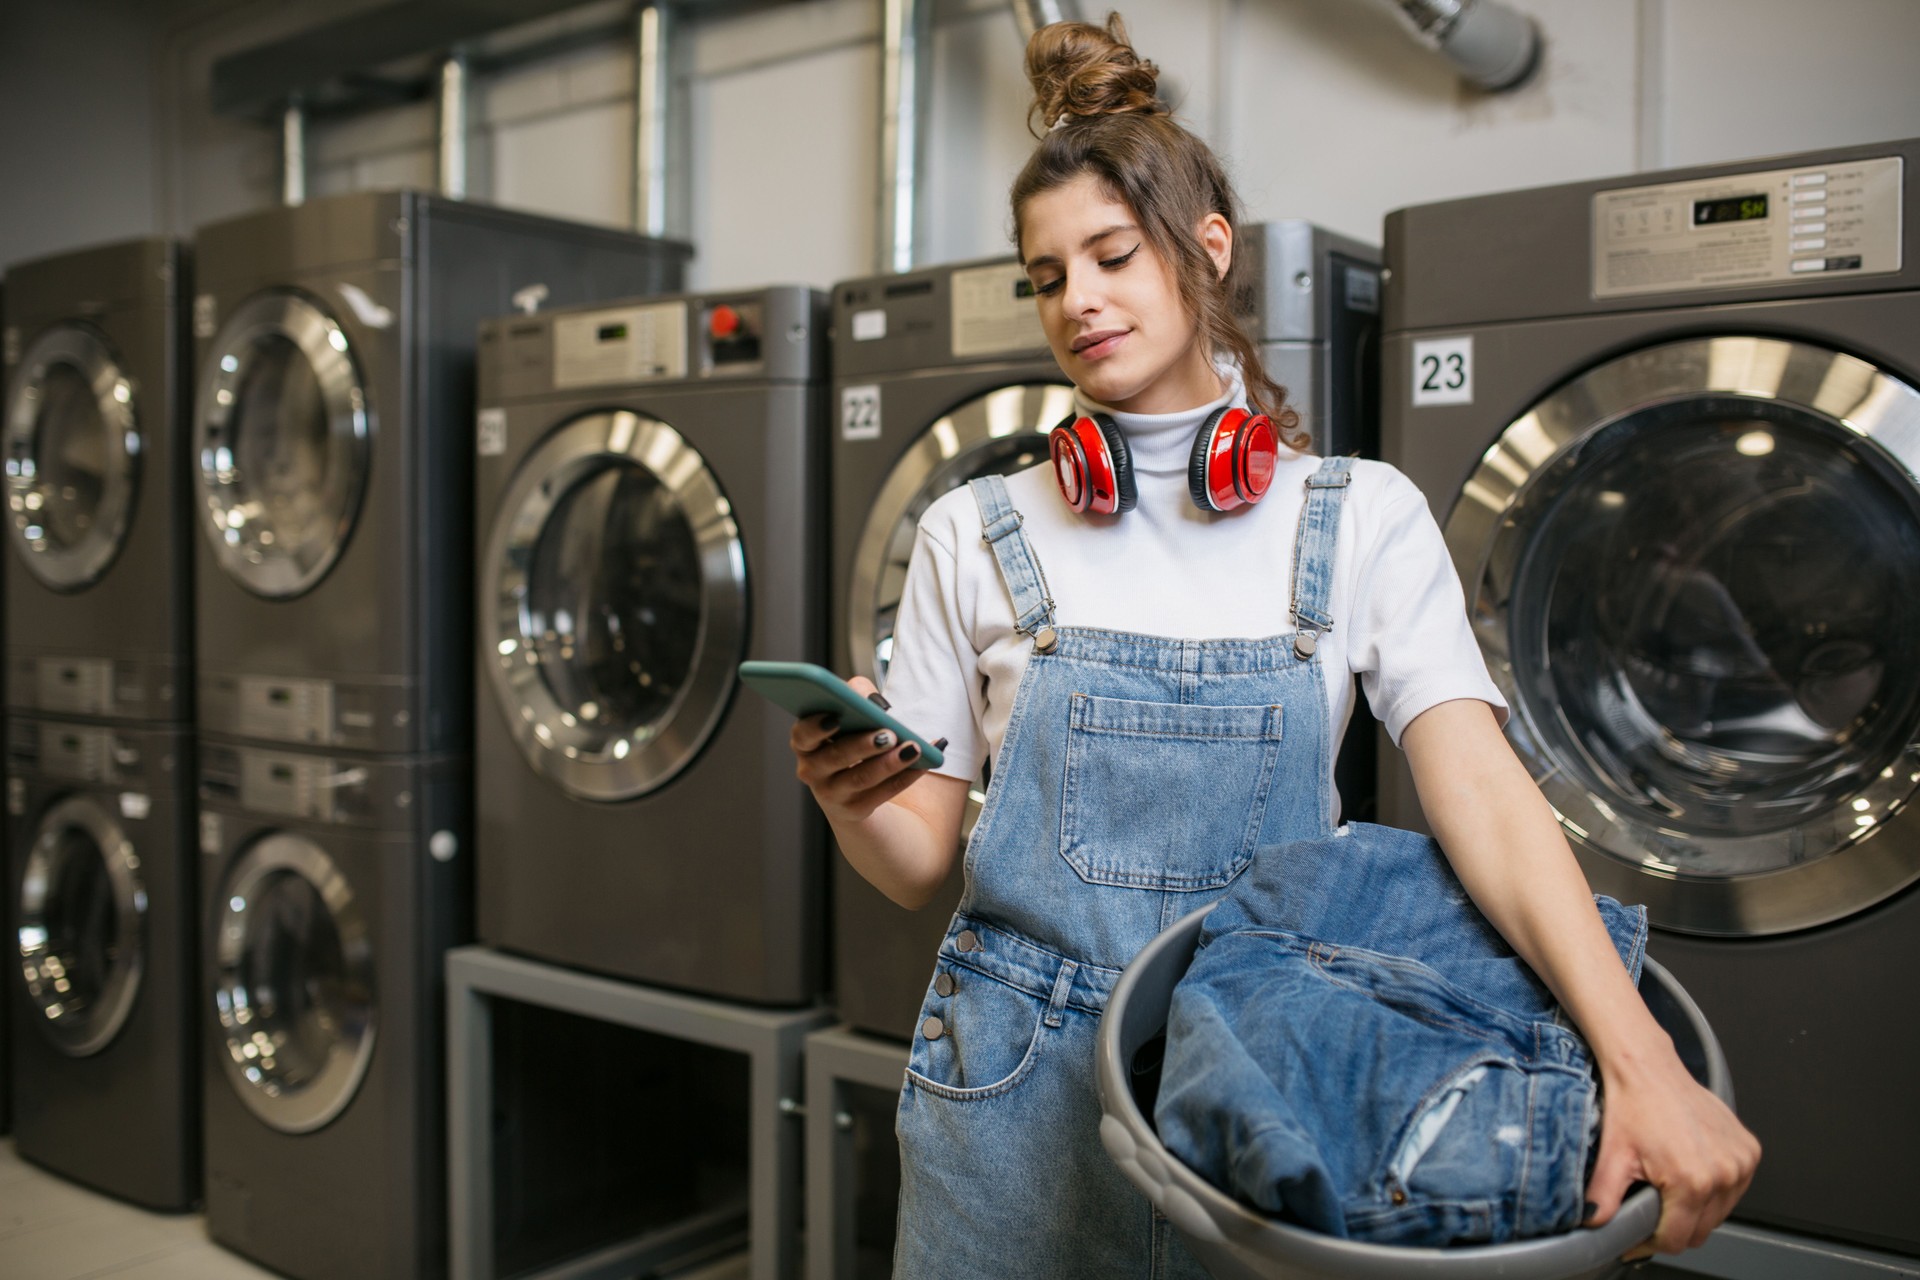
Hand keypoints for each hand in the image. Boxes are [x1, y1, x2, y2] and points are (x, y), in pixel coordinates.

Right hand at [789, 675, 936, 823]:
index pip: (802, 735)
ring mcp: (831, 794)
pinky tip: (922, 764)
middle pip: (836, 757)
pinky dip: (905, 777)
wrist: (850, 791)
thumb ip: (856, 696)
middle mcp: (812, 771)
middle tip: (889, 734)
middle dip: (863, 744)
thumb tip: (871, 700)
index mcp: (806, 743)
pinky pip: (882, 793)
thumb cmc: (849, 741)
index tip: (836, 717)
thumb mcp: (849, 717)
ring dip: (889, 763)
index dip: (816, 727)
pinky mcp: (854, 810)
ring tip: (912, 748)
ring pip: (861, 778)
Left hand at [1583, 1046, 1760, 1258]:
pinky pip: (1734, 1189)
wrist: (1648, 1068)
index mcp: (1692, 1180)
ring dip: (1696, 1210)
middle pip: (1699, 1230)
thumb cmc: (1632, 1105)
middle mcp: (1723, 1173)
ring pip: (1718, 1213)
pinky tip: (1691, 1170)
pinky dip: (1715, 1189)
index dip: (1651, 1242)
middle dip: (1673, 1226)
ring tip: (1669, 1186)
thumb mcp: (1611, 1157)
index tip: (1638, 1237)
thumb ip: (1602, 1199)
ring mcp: (1741, 1161)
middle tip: (1651, 1206)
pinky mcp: (1749, 1150)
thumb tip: (1593, 1225)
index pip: (1676, 1240)